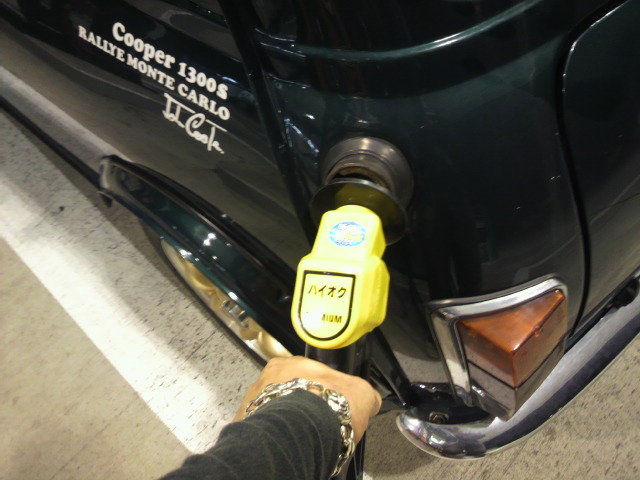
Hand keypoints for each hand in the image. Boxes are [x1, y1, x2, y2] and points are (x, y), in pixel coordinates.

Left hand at [234, 356, 381, 442]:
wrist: (300, 434)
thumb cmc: (327, 408)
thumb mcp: (360, 394)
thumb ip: (363, 393)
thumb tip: (370, 399)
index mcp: (293, 363)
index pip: (306, 372)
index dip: (319, 389)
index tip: (326, 404)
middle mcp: (268, 378)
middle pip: (285, 391)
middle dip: (299, 405)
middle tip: (314, 423)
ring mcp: (253, 402)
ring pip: (271, 411)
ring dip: (283, 421)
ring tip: (301, 437)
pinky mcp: (244, 425)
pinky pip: (260, 431)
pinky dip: (273, 438)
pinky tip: (288, 445)